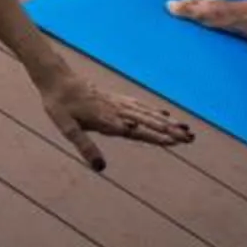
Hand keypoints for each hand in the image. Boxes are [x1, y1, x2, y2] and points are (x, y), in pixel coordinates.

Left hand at [38, 68, 194, 171]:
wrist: (56, 78)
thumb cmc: (59, 105)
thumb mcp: (66, 128)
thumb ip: (84, 147)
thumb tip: (101, 168)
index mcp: (107, 120)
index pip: (135, 131)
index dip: (155, 136)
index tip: (174, 141)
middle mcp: (116, 111)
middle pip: (147, 121)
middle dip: (169, 130)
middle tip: (190, 138)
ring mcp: (116, 103)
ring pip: (146, 113)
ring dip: (166, 121)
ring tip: (185, 129)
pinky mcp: (114, 98)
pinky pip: (138, 105)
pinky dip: (153, 110)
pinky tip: (163, 113)